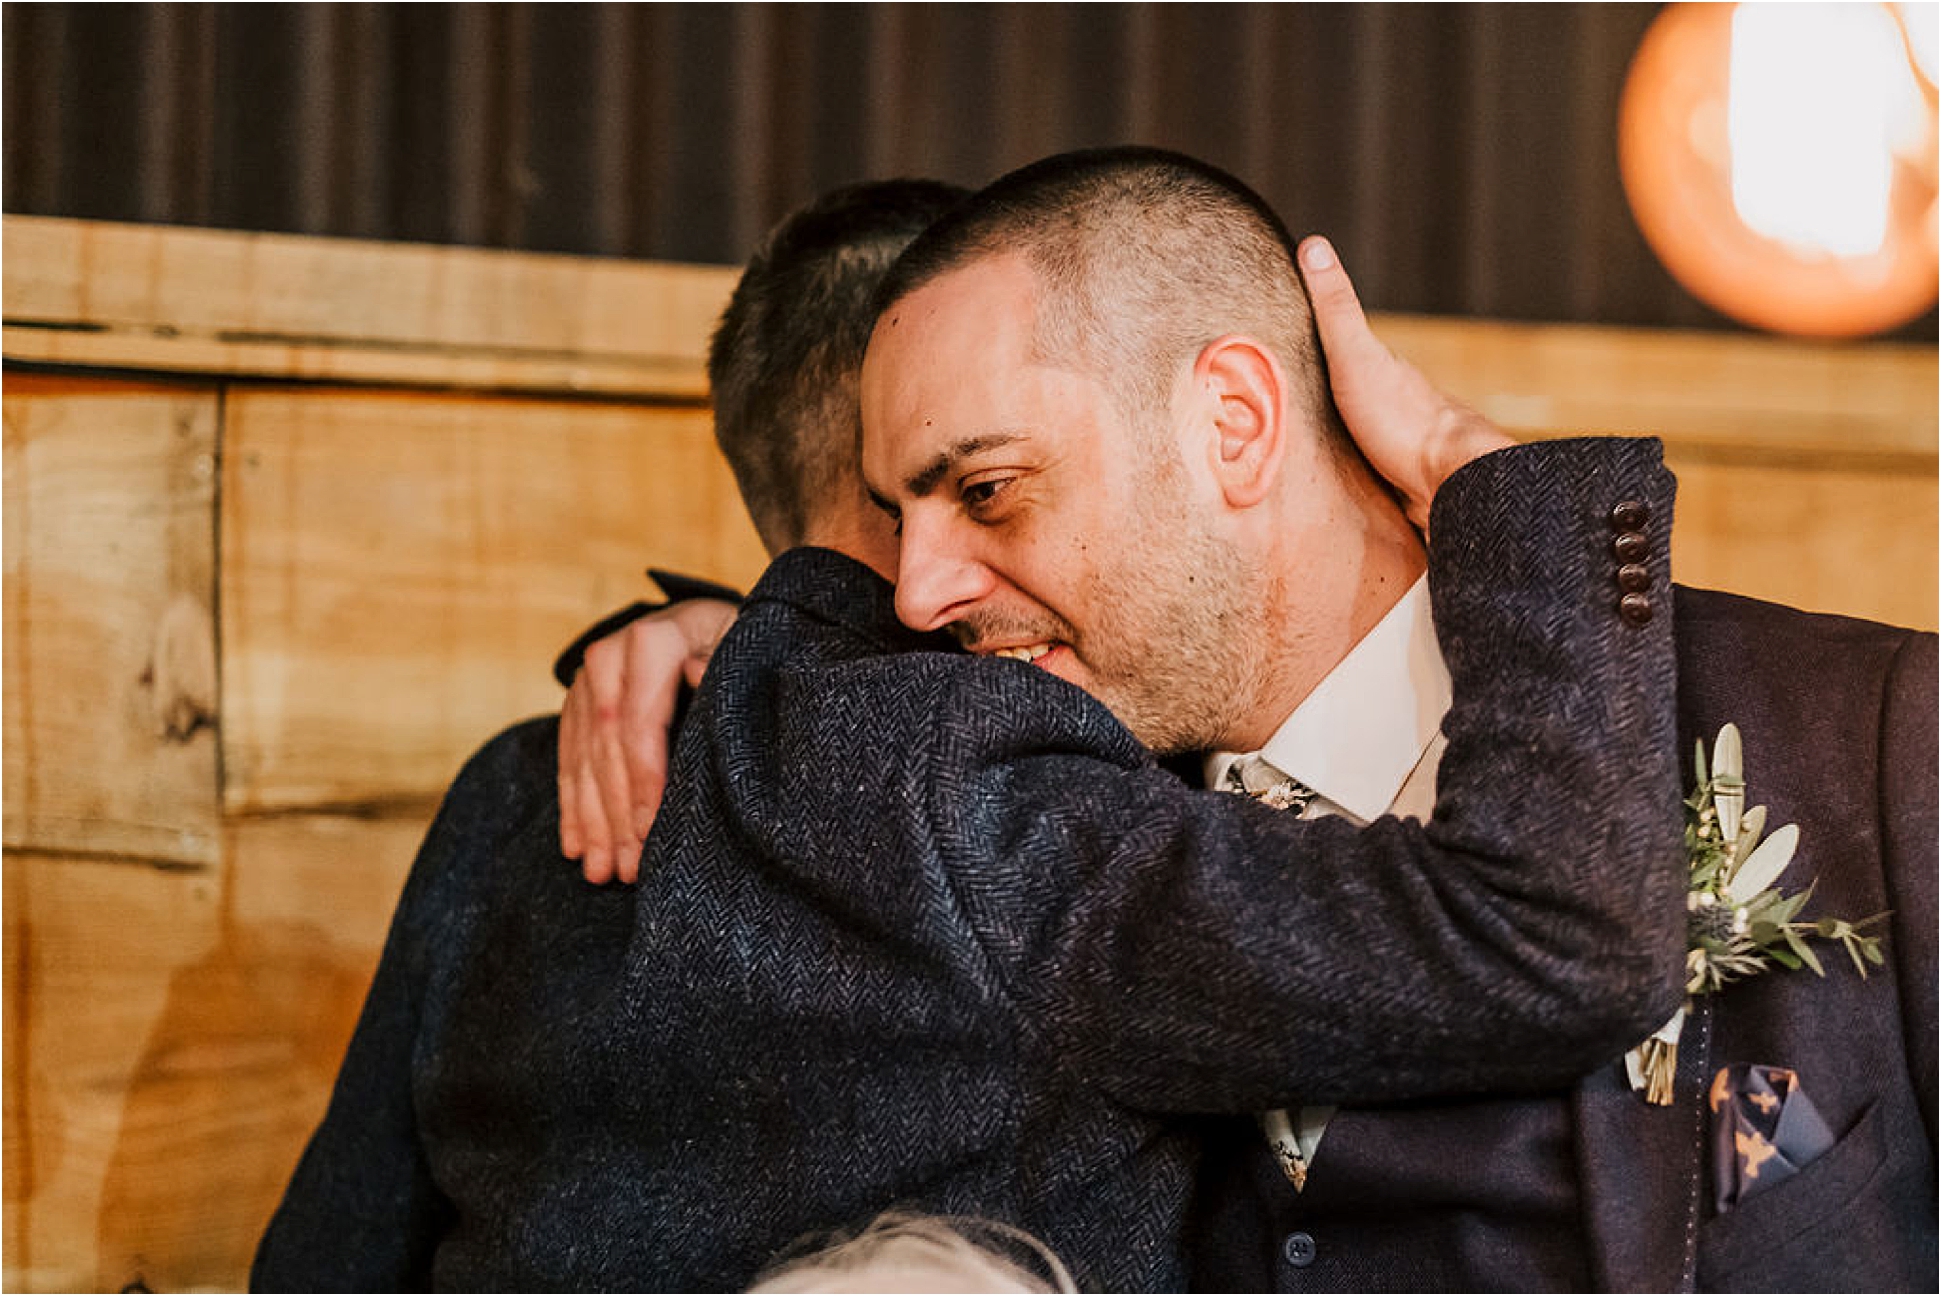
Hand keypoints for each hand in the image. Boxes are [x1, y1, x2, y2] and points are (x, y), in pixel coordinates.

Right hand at [557, 598, 736, 883]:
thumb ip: (722, 665)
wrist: (703, 621)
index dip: (643, 781)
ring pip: (583, 759)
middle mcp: (611, 657)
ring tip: (601, 872)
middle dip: (615, 815)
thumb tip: (698, 673)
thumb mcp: (741, 650)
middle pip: (607, 747)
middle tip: (626, 869)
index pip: (640, 721)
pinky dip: (573, 806)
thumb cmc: (734, 646)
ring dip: (591, 821)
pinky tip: (576, 846)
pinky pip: (568, 758)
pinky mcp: (577, 701)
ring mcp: (587, 679)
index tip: (650, 832)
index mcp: (654, 640)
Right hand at [1297, 236, 1512, 529]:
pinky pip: (1369, 476)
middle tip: (1286, 407)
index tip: (1284, 345)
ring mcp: (1397, 446)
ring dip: (1342, 442)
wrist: (1448, 484)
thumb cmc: (1401, 419)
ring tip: (1305, 452)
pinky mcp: (1400, 486)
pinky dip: (1353, 476)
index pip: (1342, 348)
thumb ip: (1335, 307)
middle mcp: (1392, 405)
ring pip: (1362, 438)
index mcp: (1379, 371)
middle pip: (1351, 396)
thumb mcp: (1355, 355)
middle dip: (1326, 400)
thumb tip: (1314, 244)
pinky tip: (1340, 487)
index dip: (1315, 345)